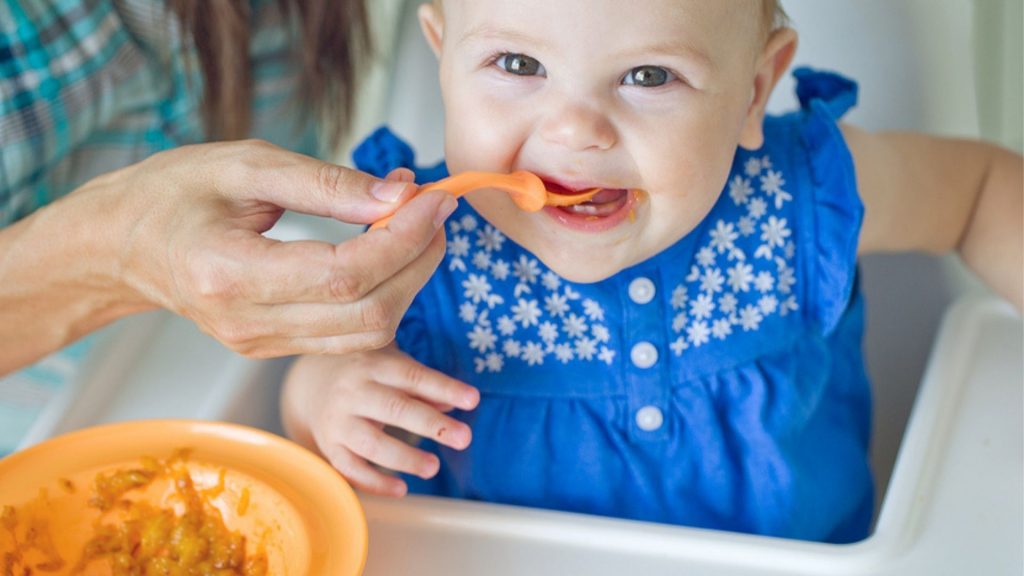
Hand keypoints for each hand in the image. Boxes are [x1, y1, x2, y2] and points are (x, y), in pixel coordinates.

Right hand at [104, 140, 454, 356]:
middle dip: (419, 262)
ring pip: (367, 334)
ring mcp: (259, 344)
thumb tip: (400, 193)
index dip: (403, 238)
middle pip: (367, 313)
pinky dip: (384, 297)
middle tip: (436, 210)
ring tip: (421, 228)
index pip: (345, 273)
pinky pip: (348, 336)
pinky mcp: (271, 348)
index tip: (433, 198)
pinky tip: (391, 254)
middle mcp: (246, 323)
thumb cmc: (174, 193)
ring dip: (409, 282)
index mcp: (229, 273)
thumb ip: (327, 183)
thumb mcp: (246, 165)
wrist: (121, 244)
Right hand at [282, 347, 479, 496]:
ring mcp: (338, 421)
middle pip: (394, 409)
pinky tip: (402, 489)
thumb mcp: (393, 367)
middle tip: (464, 438)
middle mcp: (353, 391)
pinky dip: (375, 483)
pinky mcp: (329, 446)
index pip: (413, 376)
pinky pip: (351, 469)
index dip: (444, 387)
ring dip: (404, 458)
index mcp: (374, 365)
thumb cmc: (368, 374)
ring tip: (433, 468)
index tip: (473, 400)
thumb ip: (424, 385)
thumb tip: (454, 403)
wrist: (311, 384)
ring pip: (371, 443)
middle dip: (432, 424)